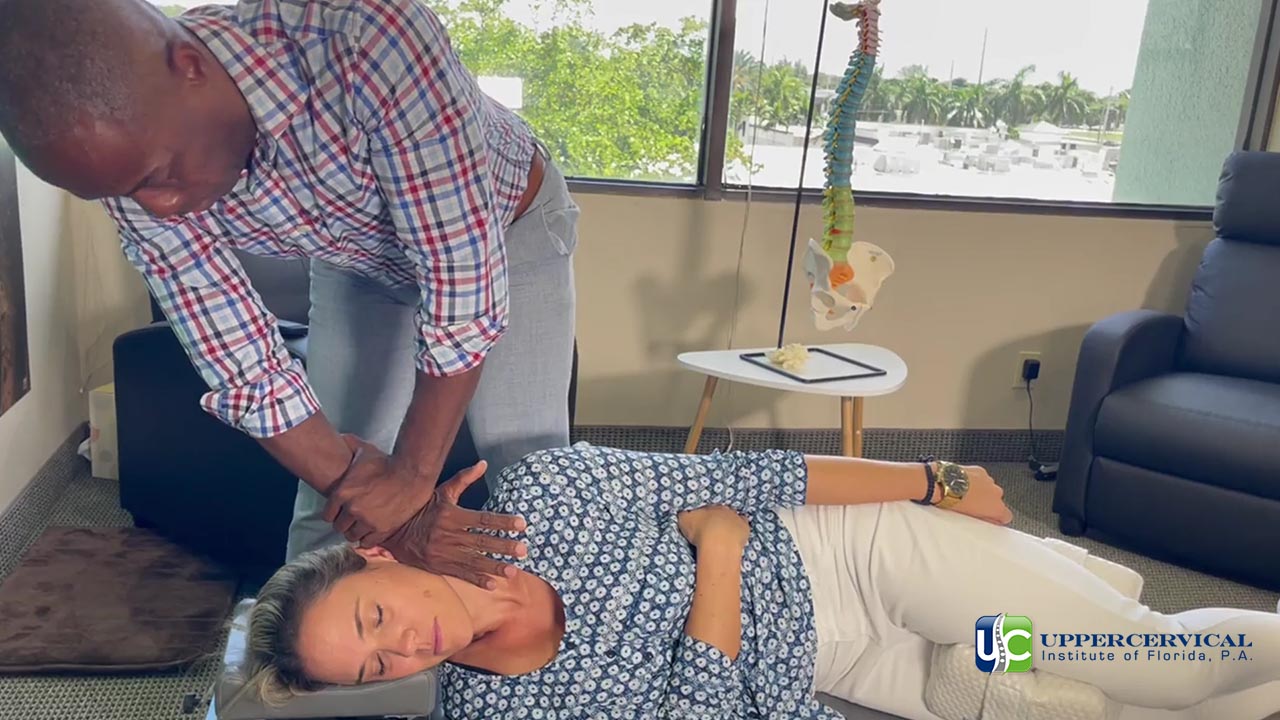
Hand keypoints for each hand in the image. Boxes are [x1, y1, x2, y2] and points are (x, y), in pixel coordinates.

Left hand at [323, 434, 432, 545]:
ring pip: (352, 535)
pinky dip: (368, 538)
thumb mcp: (364, 452)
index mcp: (343, 493)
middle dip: (345, 522)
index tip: (340, 512)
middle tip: (352, 519)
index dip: (334, 513)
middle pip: (339, 526)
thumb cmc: (388, 462)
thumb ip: (348, 447)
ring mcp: (367, 521)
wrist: (412, 472)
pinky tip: (371, 531)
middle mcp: (352, 509)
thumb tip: (339, 437)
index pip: (328, 515)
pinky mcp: (383, 529)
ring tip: (362, 525)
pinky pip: (368, 541)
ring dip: (356, 531)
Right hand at [381, 460, 528, 589]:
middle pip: (482, 542)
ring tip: (513, 571)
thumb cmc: (421, 507)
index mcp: (452, 515)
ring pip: (473, 561)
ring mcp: (443, 552)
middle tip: (523, 550)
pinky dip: (476, 580)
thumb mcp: (441, 491)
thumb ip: (463, 479)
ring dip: (494, 566)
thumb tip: (483, 464)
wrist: (392, 529)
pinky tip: (491, 584)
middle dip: (504, 547)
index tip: (521, 524)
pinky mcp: (437, 566)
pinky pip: (460, 574)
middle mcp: (449, 535)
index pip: (483, 519)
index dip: (503, 522)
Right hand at [677, 505, 750, 550]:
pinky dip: (740, 527)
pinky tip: (738, 532)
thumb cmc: (699, 531)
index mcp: (708, 504)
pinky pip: (743, 523)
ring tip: (725, 529)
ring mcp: (735, 516)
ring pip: (733, 514)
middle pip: (720, 509)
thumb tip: (682, 511)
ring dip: (729, 520)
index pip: (706, 505)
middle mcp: (722, 507)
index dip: (704, 511)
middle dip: (717, 514)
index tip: (702, 517)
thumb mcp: (684, 520)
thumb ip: (683, 514)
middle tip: (712, 523)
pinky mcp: (744, 526)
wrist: (718, 543)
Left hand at [944, 465, 1013, 525]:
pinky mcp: (980, 470)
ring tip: (966, 494)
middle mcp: (996, 492)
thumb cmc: (954, 502)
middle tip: (973, 506)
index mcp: (996, 507)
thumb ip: (985, 519)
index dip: (997, 518)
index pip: (1006, 516)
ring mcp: (989, 480)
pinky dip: (975, 480)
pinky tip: (964, 483)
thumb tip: (988, 520)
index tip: (990, 518)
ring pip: (989, 488)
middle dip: (987, 503)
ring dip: (982, 491)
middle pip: (997, 500)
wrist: (943, 484)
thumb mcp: (971, 518)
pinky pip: (982, 478)